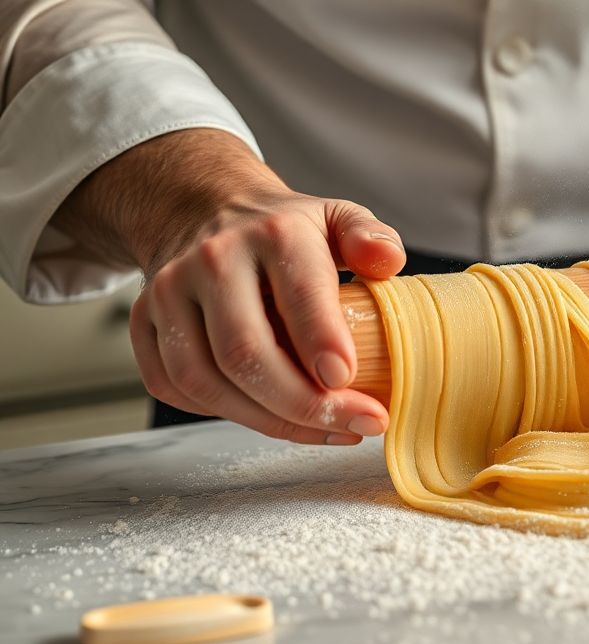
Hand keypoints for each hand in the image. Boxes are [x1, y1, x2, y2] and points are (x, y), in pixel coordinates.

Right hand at [58, 130, 403, 444]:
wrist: (204, 211)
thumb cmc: (286, 230)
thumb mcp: (337, 218)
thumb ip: (370, 239)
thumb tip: (388, 264)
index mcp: (272, 233)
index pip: (298, 292)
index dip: (321, 342)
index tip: (347, 382)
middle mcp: (213, 260)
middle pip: (245, 352)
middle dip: (303, 404)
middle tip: (356, 426)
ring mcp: (169, 293)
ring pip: (205, 380)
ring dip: (268, 421)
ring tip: (325, 431)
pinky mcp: (143, 324)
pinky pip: (176, 387)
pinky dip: (226, 414)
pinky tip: (273, 417)